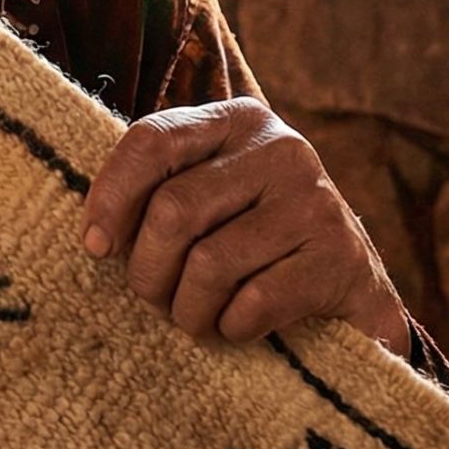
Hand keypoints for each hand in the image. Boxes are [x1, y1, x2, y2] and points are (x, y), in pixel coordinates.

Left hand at [81, 98, 408, 352]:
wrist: (353, 289)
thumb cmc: (255, 241)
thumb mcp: (210, 198)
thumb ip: (158, 192)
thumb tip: (95, 237)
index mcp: (237, 121)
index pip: (153, 141)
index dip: (112, 196)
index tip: (96, 246)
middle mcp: (281, 149)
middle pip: (174, 209)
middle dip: (149, 270)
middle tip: (152, 298)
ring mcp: (317, 202)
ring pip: (210, 263)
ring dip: (188, 309)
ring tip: (193, 319)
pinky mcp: (341, 259)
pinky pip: (254, 302)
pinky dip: (232, 326)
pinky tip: (237, 327)